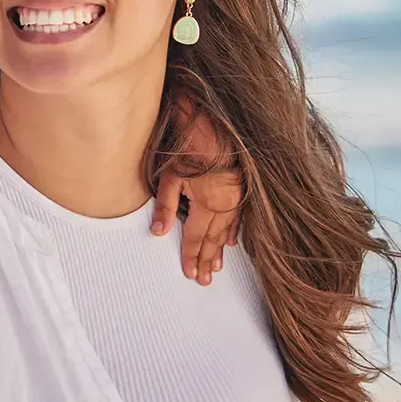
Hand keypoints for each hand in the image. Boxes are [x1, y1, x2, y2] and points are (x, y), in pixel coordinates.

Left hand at [153, 91, 243, 285]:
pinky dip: (234, 230)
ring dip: (220, 250)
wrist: (215, 122)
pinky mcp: (242, 187)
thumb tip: (157, 232)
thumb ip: (164, 206)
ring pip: (227, 230)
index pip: (195, 237)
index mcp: (208, 204)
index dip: (191, 256)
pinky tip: (232, 241)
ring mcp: (237, 196)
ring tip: (216, 267)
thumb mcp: (170, 176)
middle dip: (207, 261)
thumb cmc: (190, 146)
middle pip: (213, 239)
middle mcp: (225, 204)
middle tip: (204, 279)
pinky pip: (238, 216)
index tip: (190, 273)